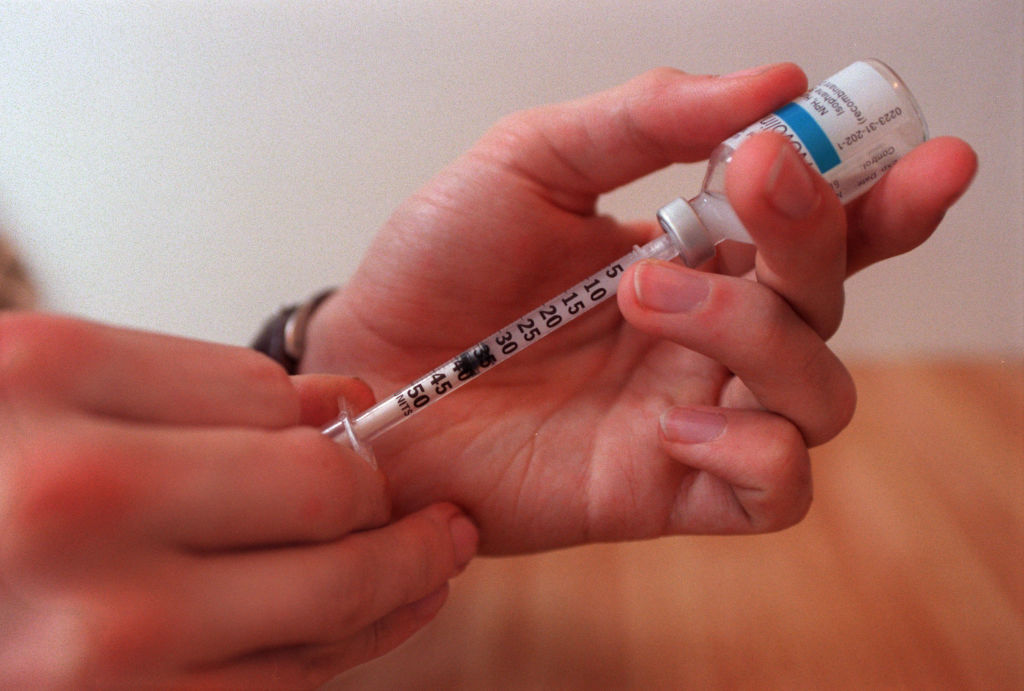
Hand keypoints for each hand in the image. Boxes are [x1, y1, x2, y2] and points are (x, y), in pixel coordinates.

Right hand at [0, 314, 477, 688]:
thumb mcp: (44, 387)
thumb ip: (190, 391)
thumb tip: (341, 411)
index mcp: (44, 380)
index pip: (270, 392)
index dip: (323, 419)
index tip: (350, 434)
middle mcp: (68, 504)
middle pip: (320, 494)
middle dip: (385, 501)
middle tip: (430, 507)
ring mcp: (88, 635)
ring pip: (324, 603)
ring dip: (400, 580)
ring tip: (437, 557)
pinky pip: (277, 685)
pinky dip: (339, 649)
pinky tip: (374, 619)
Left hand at [304, 64, 976, 552]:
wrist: (366, 376)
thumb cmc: (436, 270)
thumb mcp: (529, 163)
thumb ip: (643, 119)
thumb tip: (773, 81)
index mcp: (689, 252)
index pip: (817, 227)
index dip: (881, 194)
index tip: (911, 152)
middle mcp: (706, 333)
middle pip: (828, 300)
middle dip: (814, 236)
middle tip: (755, 183)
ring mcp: (692, 411)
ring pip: (819, 394)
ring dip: (757, 331)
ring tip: (644, 295)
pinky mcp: (663, 490)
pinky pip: (774, 489)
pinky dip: (753, 448)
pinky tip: (673, 417)